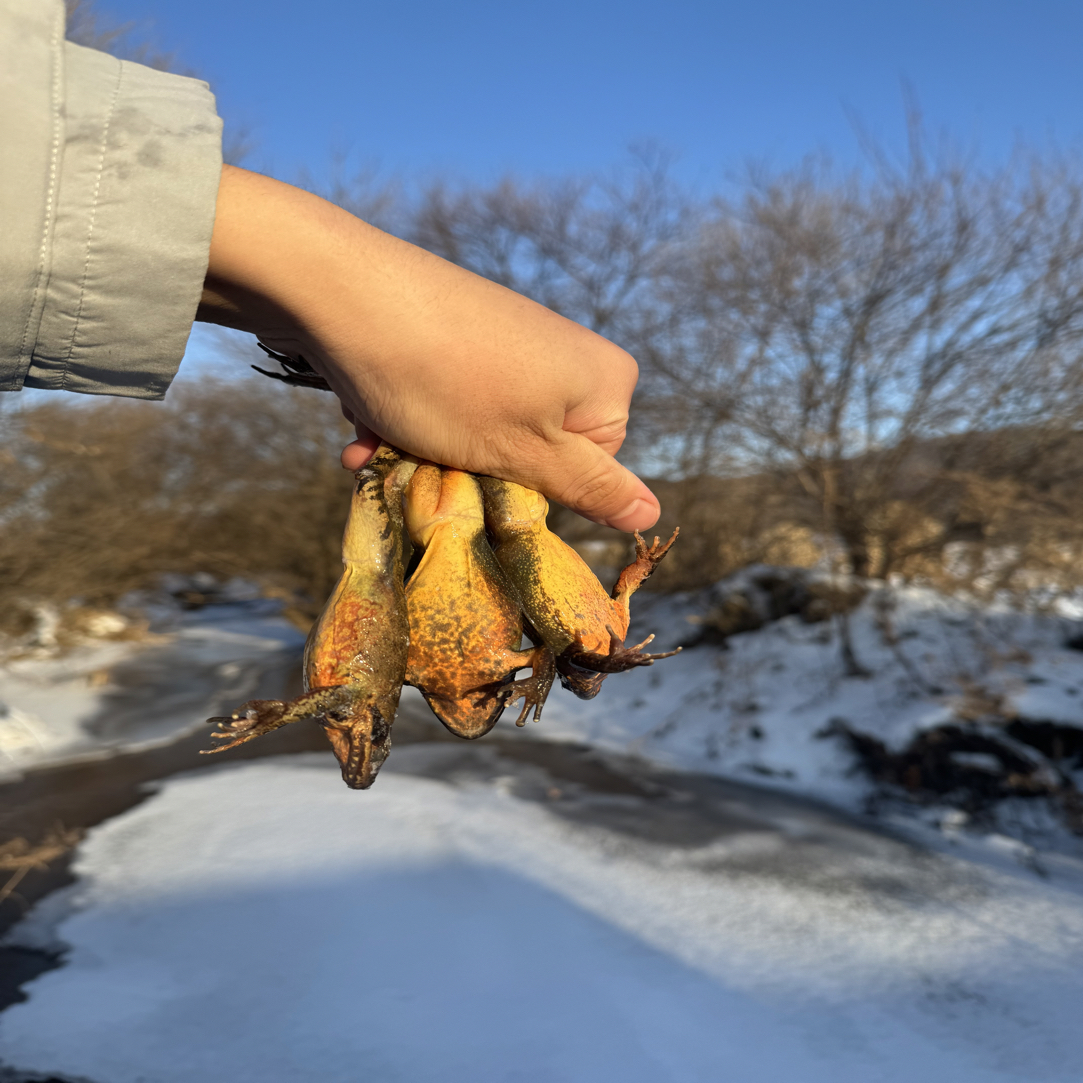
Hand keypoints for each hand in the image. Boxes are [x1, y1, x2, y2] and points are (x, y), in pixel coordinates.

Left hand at [196, 165, 658, 530]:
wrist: (342, 291)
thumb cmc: (445, 382)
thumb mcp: (525, 453)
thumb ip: (591, 487)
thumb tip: (651, 515)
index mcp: (602, 382)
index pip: (586, 473)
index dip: (529, 486)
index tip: (483, 476)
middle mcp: (565, 355)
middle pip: (527, 451)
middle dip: (466, 468)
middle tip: (420, 461)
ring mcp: (510, 339)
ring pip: (475, 431)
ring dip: (424, 450)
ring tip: (377, 439)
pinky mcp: (462, 330)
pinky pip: (446, 398)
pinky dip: (408, 418)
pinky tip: (366, 419)